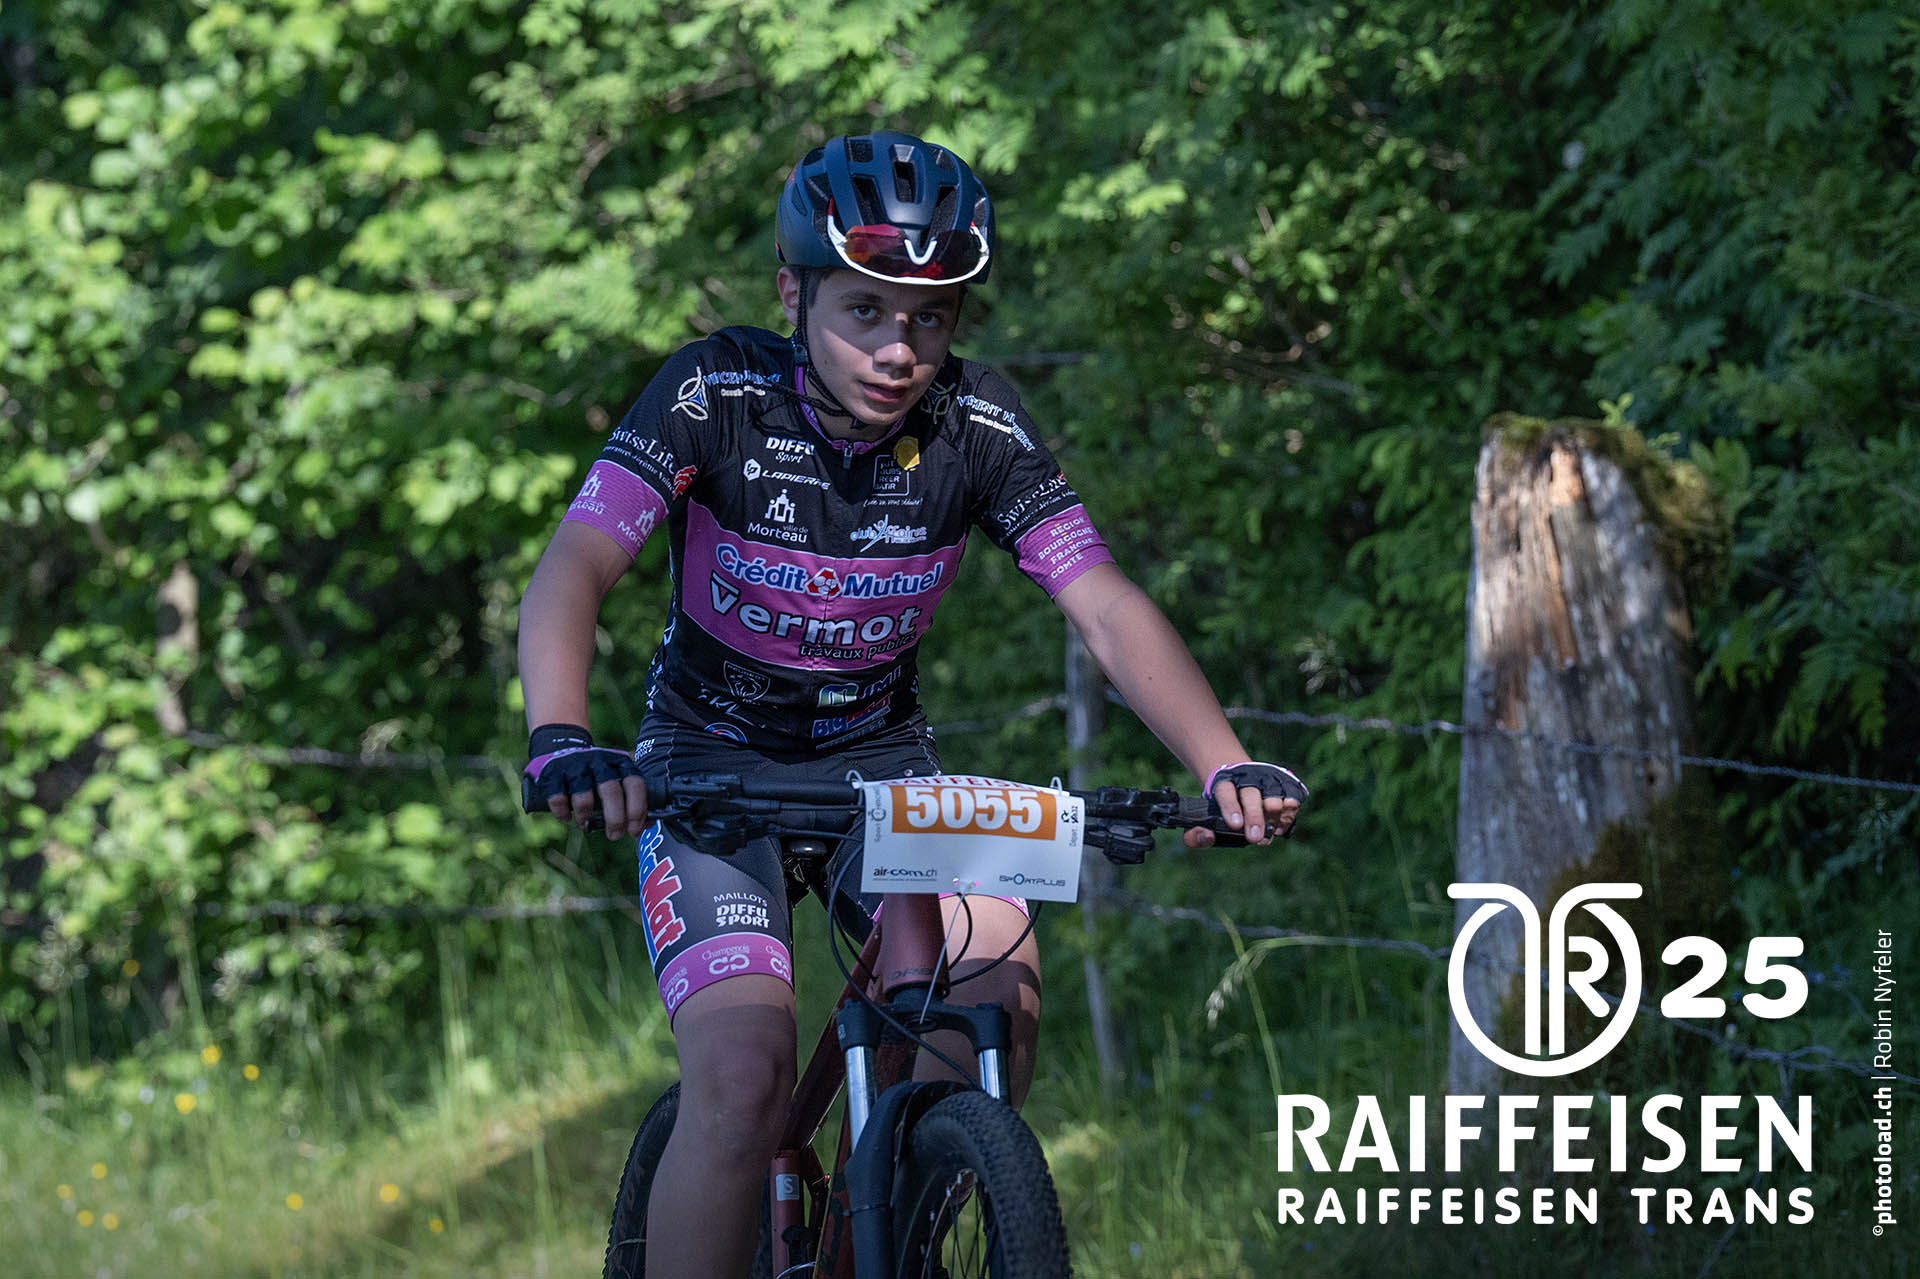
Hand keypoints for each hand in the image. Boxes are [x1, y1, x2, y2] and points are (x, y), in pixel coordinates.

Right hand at [522, 724, 650, 839]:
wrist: (561, 747)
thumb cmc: (596, 775)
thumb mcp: (616, 779)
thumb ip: (632, 800)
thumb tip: (649, 824)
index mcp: (620, 764)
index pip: (635, 784)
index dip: (637, 810)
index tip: (634, 830)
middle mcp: (600, 762)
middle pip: (611, 792)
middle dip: (615, 819)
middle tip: (614, 836)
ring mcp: (576, 766)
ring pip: (584, 797)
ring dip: (585, 818)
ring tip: (586, 825)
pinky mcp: (554, 773)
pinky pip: (558, 798)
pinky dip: (562, 813)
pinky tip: (566, 818)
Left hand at [1187, 761, 1307, 848]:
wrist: (1240, 779)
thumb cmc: (1224, 806)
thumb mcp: (1207, 816)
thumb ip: (1200, 832)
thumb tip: (1205, 838)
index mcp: (1224, 783)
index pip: (1225, 793)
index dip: (1231, 808)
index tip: (1235, 825)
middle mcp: (1246, 779)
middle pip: (1251, 795)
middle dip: (1254, 817)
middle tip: (1254, 838)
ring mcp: (1266, 780)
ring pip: (1273, 797)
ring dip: (1273, 816)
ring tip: (1270, 832)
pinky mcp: (1283, 785)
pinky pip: (1290, 799)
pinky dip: (1288, 814)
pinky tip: (1281, 827)